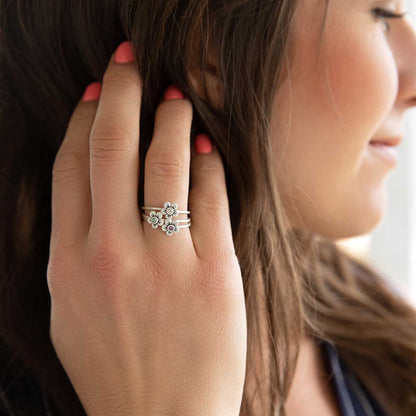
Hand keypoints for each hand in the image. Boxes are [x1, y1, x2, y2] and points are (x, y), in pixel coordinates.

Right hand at [46, 40, 246, 415]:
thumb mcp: (72, 306)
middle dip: (122, 93)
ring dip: (171, 118)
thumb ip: (77, 244)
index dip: (85, 118)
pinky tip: (207, 144)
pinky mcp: (214, 274)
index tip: (98, 91)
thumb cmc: (115, 365)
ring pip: (166, 163)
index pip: (71, 165)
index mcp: (69, 261)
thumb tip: (92, 187)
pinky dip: (209, 163)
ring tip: (177, 95)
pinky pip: (211, 198)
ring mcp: (165, 263)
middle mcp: (111, 253)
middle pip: (112, 148)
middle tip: (131, 62)